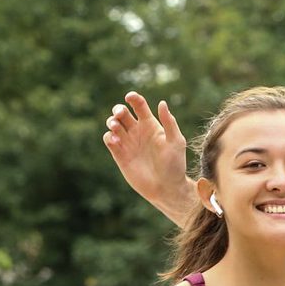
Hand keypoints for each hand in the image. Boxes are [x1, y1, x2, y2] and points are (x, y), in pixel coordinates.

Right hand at [104, 92, 191, 211]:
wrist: (166, 188)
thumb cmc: (175, 165)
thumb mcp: (176, 142)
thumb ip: (170, 123)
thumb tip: (162, 103)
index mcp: (151, 125)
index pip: (139, 106)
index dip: (133, 98)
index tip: (129, 97)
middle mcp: (137, 132)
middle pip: (122, 113)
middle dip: (118, 109)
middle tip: (120, 114)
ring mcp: (128, 143)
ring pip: (113, 125)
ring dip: (111, 122)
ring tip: (116, 127)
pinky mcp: (120, 155)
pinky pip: (109, 140)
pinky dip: (108, 137)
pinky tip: (115, 141)